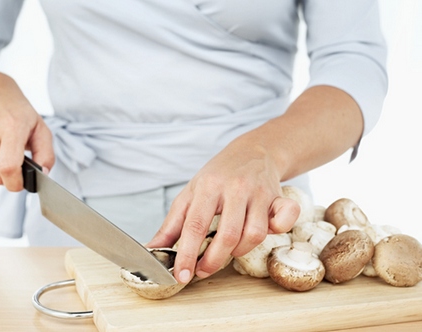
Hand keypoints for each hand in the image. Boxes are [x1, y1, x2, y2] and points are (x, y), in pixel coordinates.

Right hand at [0, 68, 53, 190]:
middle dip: (5, 180)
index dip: (15, 183)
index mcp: (12, 127)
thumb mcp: (40, 127)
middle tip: (12, 170)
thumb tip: (43, 174)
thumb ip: (46, 153)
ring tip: (0, 156)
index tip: (20, 183)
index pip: (8, 168)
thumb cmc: (17, 111)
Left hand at [147, 140, 299, 283]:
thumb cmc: (218, 176)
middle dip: (213, 261)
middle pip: (228, 234)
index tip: (181, 275)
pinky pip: (285, 219)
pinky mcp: (279, 197)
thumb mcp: (190, 194)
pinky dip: (278, 230)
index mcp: (208, 187)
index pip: (195, 225)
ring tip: (227, 251)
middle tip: (202, 271)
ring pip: (254, 234)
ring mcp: (259, 193)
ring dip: (239, 251)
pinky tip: (263, 233)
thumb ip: (172, 224)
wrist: (252, 151)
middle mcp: (235, 188)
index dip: (187, 253)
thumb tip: (151, 250)